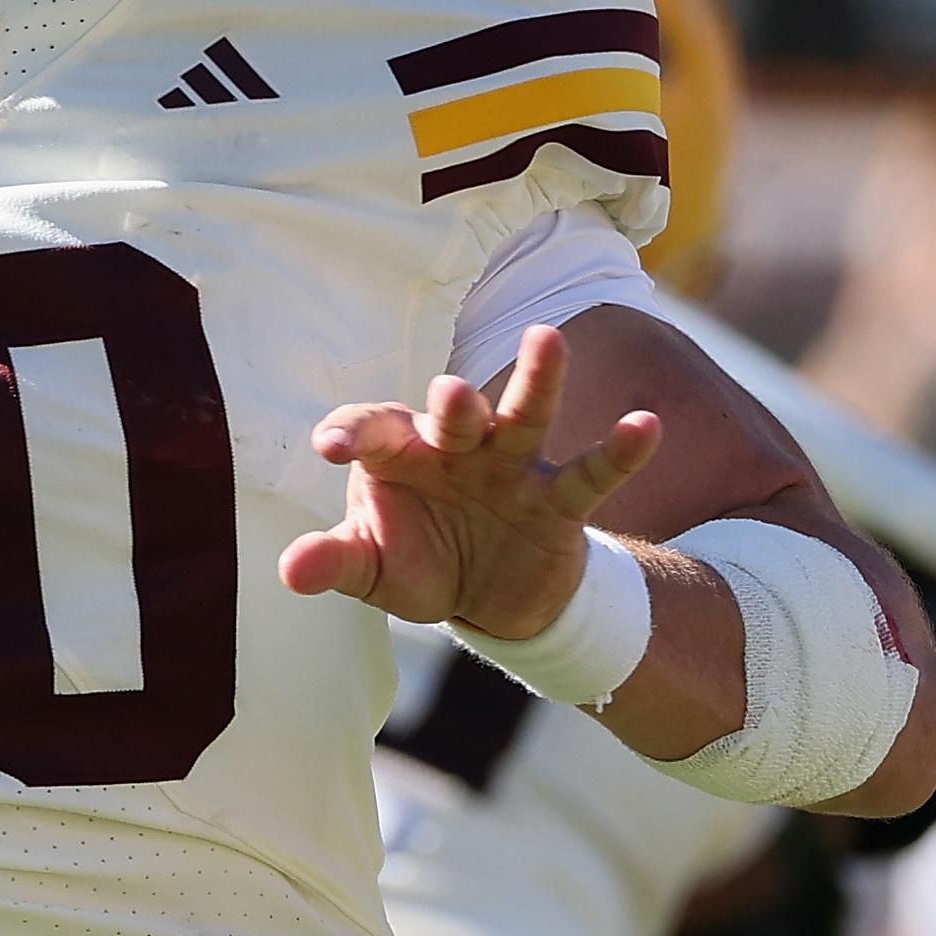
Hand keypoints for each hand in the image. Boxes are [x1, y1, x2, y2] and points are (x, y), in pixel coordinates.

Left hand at [277, 323, 662, 639]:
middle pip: (455, 414)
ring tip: (550, 339)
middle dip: (454, 404)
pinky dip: (618, 452)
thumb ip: (335, 563)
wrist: (488, 596)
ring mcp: (510, 468)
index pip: (372, 427)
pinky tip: (646, 425)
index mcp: (399, 453)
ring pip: (524, 417)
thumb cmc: (417, 562)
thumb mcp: (373, 570)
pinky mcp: (558, 501)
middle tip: (450, 393)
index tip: (328, 445)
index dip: (352, 430)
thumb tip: (289, 572)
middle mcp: (456, 447)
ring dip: (537, 382)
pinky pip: (590, 474)